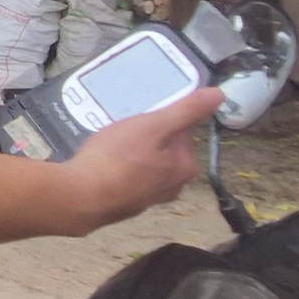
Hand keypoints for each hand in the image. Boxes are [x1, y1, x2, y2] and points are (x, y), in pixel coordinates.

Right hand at [54, 89, 221, 231]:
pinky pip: (126, 177)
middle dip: (145, 136)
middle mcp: (172, 186)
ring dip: (129, 152)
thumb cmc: (118, 159)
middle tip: (122, 128)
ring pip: (144, 163)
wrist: (79, 197)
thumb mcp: (154, 126)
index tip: (141, 116)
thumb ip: (186, 110)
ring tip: (108, 143)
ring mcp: (147, 198)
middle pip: (163, 148)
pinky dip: (117, 168)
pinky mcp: (124, 203)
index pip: (182, 131)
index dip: (161, 118)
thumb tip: (219, 95)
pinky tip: (101, 162)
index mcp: (185, 167)